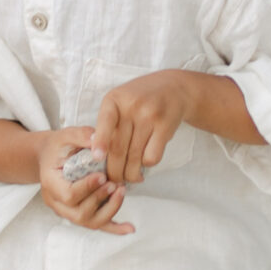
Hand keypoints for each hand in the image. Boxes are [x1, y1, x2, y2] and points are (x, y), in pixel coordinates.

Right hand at [36, 126, 134, 234]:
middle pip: (79, 213)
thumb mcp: (65, 135)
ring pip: (90, 222)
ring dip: (109, 209)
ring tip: (121, 191)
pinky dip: (114, 228)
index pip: (69, 195)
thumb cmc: (58, 147)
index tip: (102, 176)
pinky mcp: (80, 213)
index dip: (87, 188)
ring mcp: (67, 211)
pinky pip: (97, 225)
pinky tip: (129, 228)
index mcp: (50, 183)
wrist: (50, 156)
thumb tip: (99, 140)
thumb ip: (81, 136)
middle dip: (101, 199)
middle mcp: (56, 202)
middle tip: (115, 184)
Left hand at [92, 71, 189, 185]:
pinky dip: (146, 165)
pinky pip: (152, 156)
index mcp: (114, 99)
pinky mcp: (165, 127)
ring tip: (129, 178)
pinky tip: (144, 163)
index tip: (97, 158)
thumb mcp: (120, 102)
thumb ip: (108, 123)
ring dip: (131, 173)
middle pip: (119, 146)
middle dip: (115, 170)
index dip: (100, 142)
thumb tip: (98, 154)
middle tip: (113, 180)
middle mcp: (132, 106)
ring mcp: (150, 116)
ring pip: (135, 156)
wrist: (173, 88)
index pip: (105, 122)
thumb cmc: (140, 100)